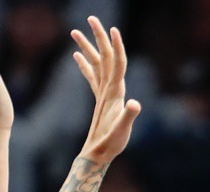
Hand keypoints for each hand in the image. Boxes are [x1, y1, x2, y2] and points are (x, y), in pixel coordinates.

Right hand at [72, 17, 141, 164]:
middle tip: (90, 18)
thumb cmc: (111, 146)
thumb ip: (128, 117)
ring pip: (97, 64)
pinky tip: (75, 55)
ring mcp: (105, 94)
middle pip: (107, 58)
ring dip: (88, 47)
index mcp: (117, 93)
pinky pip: (92, 77)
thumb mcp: (120, 132)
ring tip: (74, 31)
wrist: (102, 156)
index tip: (113, 30)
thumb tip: (135, 103)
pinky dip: (85, 64)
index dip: (117, 47)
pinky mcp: (99, 100)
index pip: (118, 64)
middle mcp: (113, 90)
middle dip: (99, 38)